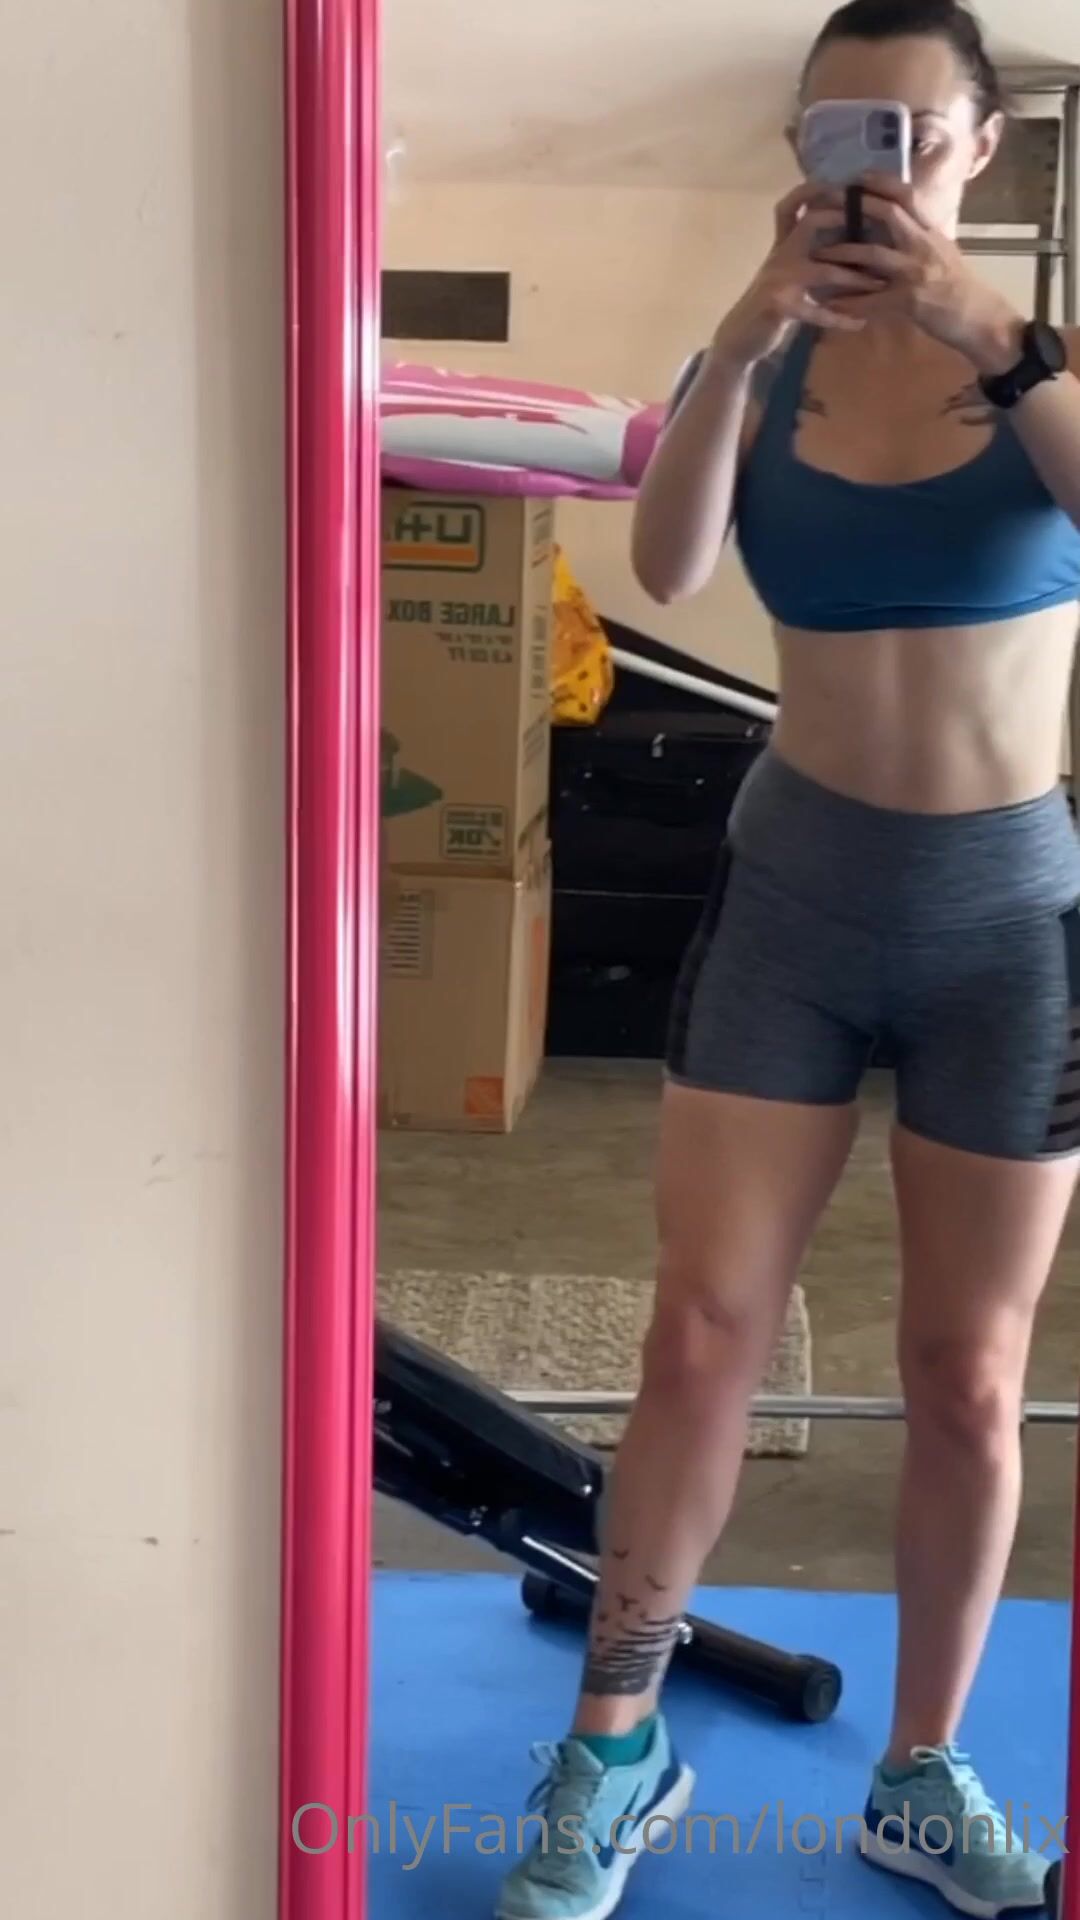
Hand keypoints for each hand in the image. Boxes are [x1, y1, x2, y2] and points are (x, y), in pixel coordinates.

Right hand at [710, 182, 884, 371]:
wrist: (740, 336)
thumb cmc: (769, 303)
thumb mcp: (785, 271)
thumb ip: (807, 252)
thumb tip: (848, 237)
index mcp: (782, 243)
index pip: (793, 204)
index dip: (816, 190)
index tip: (848, 187)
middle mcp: (780, 255)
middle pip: (811, 222)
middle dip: (845, 219)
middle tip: (875, 227)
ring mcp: (778, 280)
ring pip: (824, 271)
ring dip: (855, 278)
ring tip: (880, 284)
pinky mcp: (778, 306)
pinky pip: (816, 311)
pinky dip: (839, 318)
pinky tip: (859, 323)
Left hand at [812, 174, 1024, 367]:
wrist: (980, 318)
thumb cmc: (960, 287)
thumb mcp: (942, 253)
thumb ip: (919, 238)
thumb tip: (898, 224)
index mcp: (930, 231)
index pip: (906, 196)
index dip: (881, 183)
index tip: (857, 176)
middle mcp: (923, 245)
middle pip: (889, 214)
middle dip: (856, 206)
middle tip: (826, 202)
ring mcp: (916, 272)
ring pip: (873, 254)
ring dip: (843, 252)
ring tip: (818, 252)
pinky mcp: (909, 301)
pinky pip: (872, 301)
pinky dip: (849, 303)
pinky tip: (829, 304)